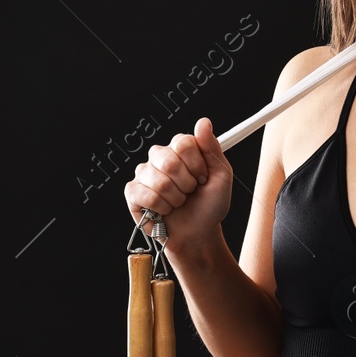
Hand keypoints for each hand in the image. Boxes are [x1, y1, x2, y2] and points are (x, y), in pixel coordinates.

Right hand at [123, 117, 233, 254]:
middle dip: (186, 183)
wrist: (198, 234)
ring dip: (176, 198)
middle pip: (169, 160)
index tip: (203, 178)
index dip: (196, 164)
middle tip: (190, 192)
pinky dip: (161, 207)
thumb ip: (212, 148)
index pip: (183, 142)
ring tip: (178, 202)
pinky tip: (165, 210)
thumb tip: (203, 122)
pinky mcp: (133, 192)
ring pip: (159, 181)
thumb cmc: (210, 206)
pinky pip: (146, 195)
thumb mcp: (222, 176)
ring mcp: (144, 174)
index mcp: (180, 149)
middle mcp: (160, 157)